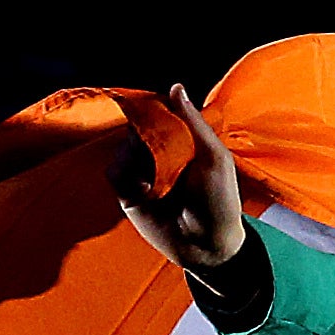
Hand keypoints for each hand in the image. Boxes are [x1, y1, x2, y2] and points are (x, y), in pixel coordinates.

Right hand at [110, 83, 245, 270]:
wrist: (207, 247)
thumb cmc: (219, 201)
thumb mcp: (214, 158)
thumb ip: (193, 123)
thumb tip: (175, 87)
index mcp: (183, 140)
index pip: (159, 113)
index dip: (152, 110)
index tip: (149, 111)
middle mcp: (161, 153)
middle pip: (137, 128)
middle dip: (145, 138)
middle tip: (162, 157)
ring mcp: (143, 172)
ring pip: (123, 148)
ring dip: (137, 160)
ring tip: (159, 182)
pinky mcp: (127, 192)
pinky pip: (114, 171)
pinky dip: (126, 177)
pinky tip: (147, 192)